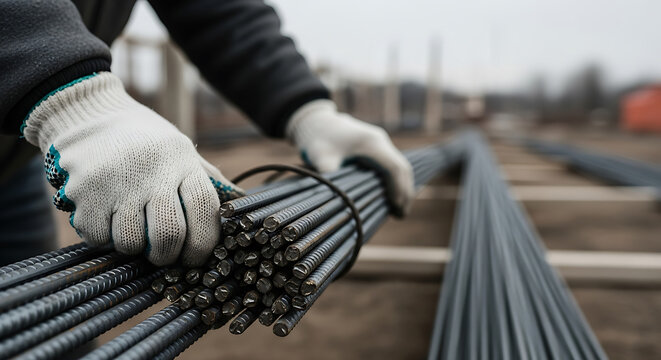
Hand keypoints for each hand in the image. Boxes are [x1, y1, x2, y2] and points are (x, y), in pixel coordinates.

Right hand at [23, 72, 241, 265]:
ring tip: (131, 228)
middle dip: (168, 255)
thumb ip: (208, 178)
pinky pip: (98, 237)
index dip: (204, 241)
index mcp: (181, 162)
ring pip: (131, 241)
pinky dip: (102, 237)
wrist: (88, 113)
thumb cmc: (144, 141)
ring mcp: (117, 183)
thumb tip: (241, 201)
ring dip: (132, 246)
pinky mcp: (85, 192)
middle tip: (163, 254)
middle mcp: (152, 172)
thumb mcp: (181, 150)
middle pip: (169, 234)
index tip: (196, 256)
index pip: (204, 208)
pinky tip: (105, 217)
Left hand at [286, 100, 413, 215]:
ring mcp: (380, 142)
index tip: (395, 208)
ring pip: (400, 166)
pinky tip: (392, 197)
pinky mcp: (377, 146)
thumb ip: (329, 178)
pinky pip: (393, 164)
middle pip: (402, 168)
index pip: (393, 168)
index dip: (397, 189)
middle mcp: (380, 141)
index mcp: (370, 143)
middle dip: (405, 192)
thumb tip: (336, 202)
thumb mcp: (320, 159)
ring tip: (398, 211)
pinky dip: (396, 181)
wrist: (317, 120)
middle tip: (400, 215)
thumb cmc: (318, 139)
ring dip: (403, 187)